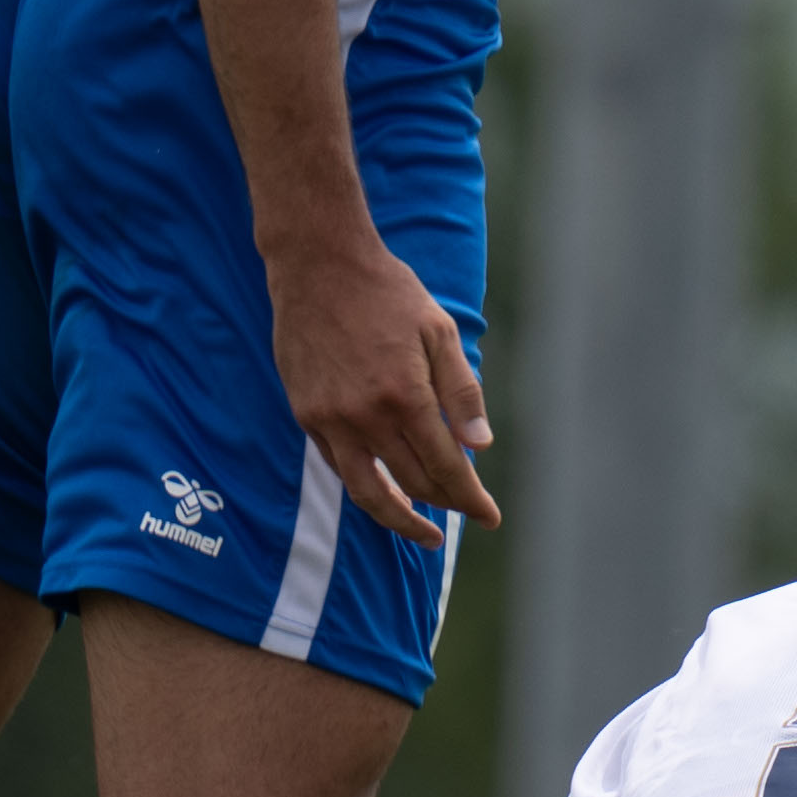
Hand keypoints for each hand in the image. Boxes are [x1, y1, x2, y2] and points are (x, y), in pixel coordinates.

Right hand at [275, 237, 504, 546]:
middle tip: (466, 512)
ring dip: (400, 518)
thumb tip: (479, 448)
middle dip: (445, 504)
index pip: (446, 468)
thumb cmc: (387, 292)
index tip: (490, 517)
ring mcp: (331, 419)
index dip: (471, 498)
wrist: (318, 264)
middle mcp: (366, 416)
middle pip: (413, 483)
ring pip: (368, 492)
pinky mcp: (306, 414)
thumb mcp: (438, 331)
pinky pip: (339, 466)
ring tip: (424, 532)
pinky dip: (365, 484)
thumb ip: (461, 391)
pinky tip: (384, 488)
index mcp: (406, 396)